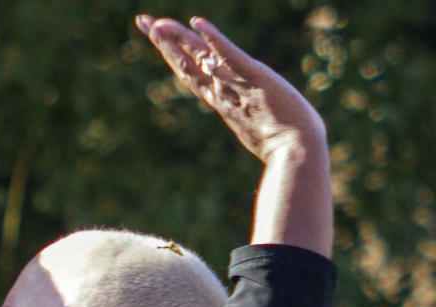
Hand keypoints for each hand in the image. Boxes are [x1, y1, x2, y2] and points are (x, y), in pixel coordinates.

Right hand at [136, 15, 324, 165]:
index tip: (156, 36)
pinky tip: (198, 23)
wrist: (296, 154)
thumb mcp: (258, 126)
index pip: (191, 72)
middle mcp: (222, 92)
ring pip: (200, 59)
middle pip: (186, 63)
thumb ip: (249, 117)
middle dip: (163, 42)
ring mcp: (236, 86)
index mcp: (222, 101)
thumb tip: (247, 122)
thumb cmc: (284, 146)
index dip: (172, 54)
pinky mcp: (256, 78)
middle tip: (143, 21)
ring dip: (178, 39)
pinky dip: (214, 39)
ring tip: (158, 24)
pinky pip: (231, 56)